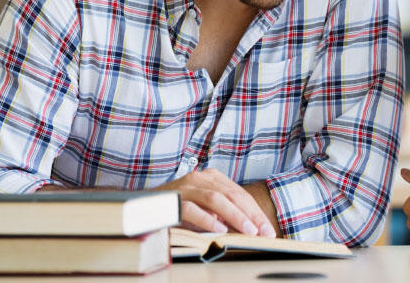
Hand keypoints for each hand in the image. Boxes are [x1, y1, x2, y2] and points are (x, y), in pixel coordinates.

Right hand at [155, 168, 275, 236]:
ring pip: (215, 199)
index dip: (255, 212)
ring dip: (235, 216)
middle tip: (264, 232)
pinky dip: (207, 219)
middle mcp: (199, 178)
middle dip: (251, 215)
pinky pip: (192, 209)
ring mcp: (185, 188)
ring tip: (248, 231)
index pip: (239, 194)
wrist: (141, 206)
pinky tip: (219, 229)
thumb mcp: (204, 209)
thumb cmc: (178, 210)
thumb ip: (223, 213)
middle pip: (232, 195)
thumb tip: (251, 229)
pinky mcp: (172, 200)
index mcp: (211, 177)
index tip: (268, 229)